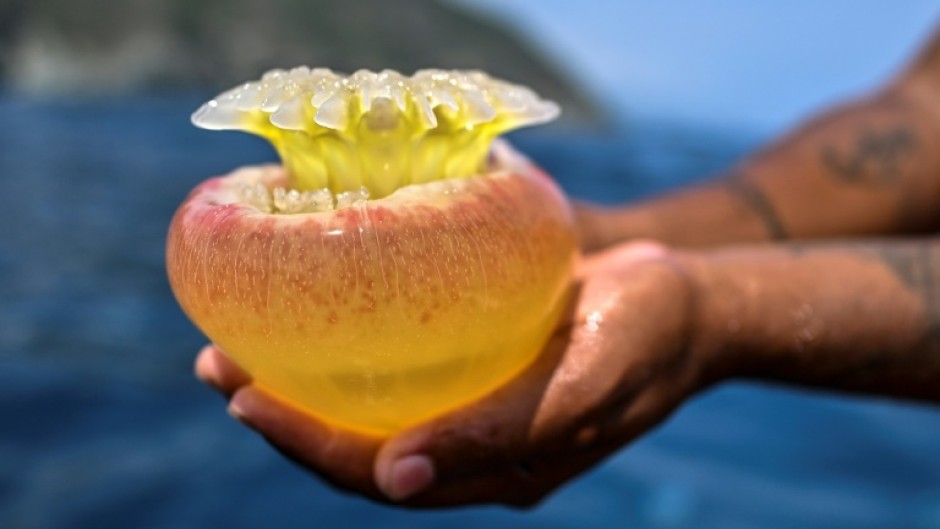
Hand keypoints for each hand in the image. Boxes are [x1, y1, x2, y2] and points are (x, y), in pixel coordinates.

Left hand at [195, 241, 721, 507]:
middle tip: (215, 366)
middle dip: (280, 415)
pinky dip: (347, 343)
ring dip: (300, 379)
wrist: (690, 302)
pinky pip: (400, 361)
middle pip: (356, 444)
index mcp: (494, 467)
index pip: (378, 474)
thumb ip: (498, 436)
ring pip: (369, 403)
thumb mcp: (583, 385)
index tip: (242, 398)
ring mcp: (474, 402)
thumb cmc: (646, 338)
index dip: (305, 445)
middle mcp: (473, 444)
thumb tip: (395, 480)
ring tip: (233, 342)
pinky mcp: (480, 358)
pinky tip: (314, 307)